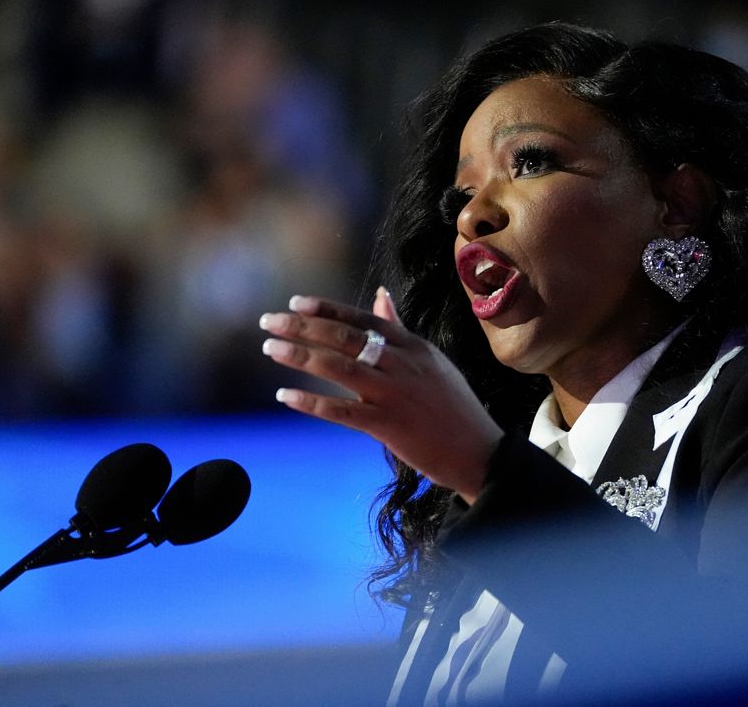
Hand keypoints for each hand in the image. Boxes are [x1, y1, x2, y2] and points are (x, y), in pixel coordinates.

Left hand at [260, 288, 501, 502]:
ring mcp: (395, 394)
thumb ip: (400, 329)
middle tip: (268, 321)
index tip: (295, 303)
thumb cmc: (454, 407)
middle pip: (344, 337)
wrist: (479, 451)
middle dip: (302, 327)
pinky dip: (311, 402)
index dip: (327, 309)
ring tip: (271, 348)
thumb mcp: (431, 360)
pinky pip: (342, 411)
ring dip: (300, 356)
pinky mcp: (389, 426)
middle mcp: (403, 364)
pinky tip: (285, 396)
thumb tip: (381, 295)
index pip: (363, 320)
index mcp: (413, 347)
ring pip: (339, 367)